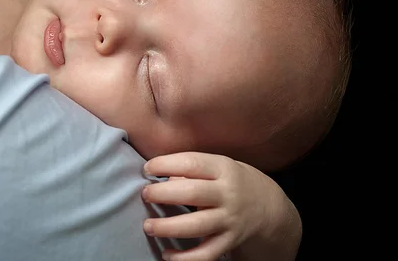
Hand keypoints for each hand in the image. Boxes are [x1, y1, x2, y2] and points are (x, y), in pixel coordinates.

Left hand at [142, 152, 298, 260]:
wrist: (268, 206)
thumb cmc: (230, 181)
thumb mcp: (217, 166)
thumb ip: (192, 168)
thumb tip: (163, 176)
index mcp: (223, 168)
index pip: (191, 163)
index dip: (165, 164)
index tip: (147, 169)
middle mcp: (227, 194)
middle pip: (192, 193)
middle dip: (163, 194)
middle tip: (145, 195)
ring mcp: (229, 219)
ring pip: (197, 226)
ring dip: (168, 228)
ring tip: (148, 226)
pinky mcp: (228, 241)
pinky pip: (206, 254)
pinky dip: (185, 258)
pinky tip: (167, 255)